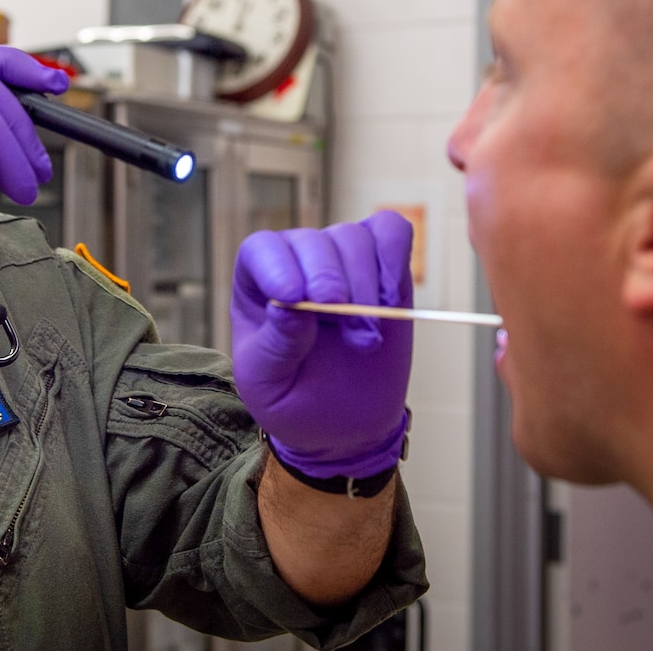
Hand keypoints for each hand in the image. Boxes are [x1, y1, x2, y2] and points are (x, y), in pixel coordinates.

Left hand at [231, 212, 413, 479]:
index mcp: (257, 283)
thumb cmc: (293, 398)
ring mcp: (341, 258)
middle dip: (333, 284)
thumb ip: (276, 344)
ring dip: (367, 288)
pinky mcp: (383, 264)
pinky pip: (391, 231)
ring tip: (366, 340)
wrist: (342, 421)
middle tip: (350, 336)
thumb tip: (287, 307)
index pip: (262, 250)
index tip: (295, 300)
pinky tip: (391, 300)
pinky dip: (395, 257)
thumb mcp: (269, 383)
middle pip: (313, 241)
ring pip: (353, 238)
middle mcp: (297, 260)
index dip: (278, 267)